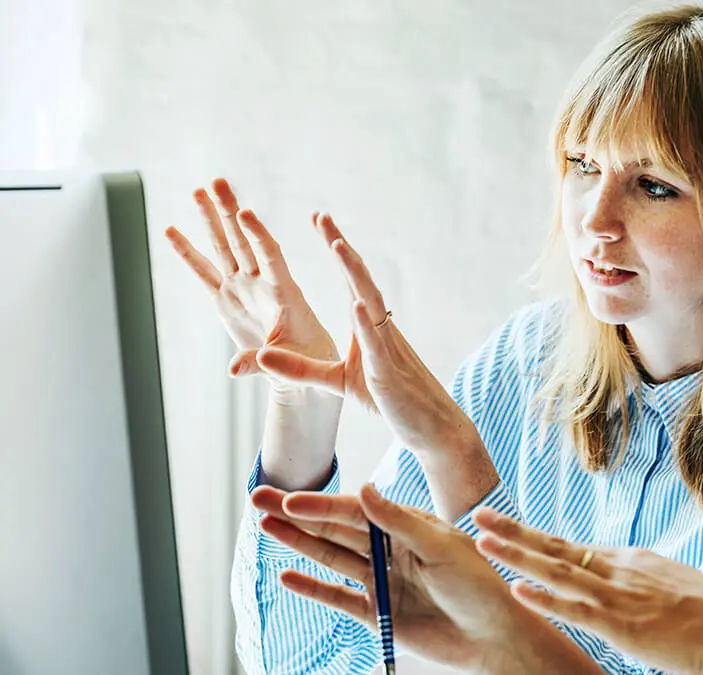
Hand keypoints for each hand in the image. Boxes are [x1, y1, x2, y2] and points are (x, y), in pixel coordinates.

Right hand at [164, 178, 337, 385]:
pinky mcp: (226, 300)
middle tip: (217, 182)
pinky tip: (171, 231)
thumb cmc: (308, 362)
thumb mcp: (292, 364)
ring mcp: (242, 288)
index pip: (270, 256)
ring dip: (211, 220)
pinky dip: (187, 254)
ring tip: (197, 191)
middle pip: (243, 241)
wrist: (303, 367)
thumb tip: (232, 371)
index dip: (258, 235)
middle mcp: (261, 283)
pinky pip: (203, 273)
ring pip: (223, 248)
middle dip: (229, 212)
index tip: (246, 213)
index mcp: (284, 292)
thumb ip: (261, 363)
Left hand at [252, 215, 475, 455]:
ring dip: (354, 273)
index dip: (337, 250)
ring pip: (370, 301)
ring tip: (337, 245)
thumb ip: (301, 369)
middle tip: (322, 216)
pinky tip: (357, 303)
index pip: (351, 280)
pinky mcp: (388, 372)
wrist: (431, 427)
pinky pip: (376, 343)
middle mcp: (380, 328)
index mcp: (369, 327)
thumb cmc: (390, 401)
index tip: (320, 221)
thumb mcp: (337, 382)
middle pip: (360, 279)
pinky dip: (366, 322)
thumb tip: (263, 355)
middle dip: (341, 246)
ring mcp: (387, 347)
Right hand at [252, 484, 603, 673]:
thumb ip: (399, 521)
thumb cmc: (480, 585)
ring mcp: (383, 581)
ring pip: (332, 558)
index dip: (321, 505)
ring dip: (298, 543)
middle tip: (257, 497)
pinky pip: (339, 598)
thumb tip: (364, 489)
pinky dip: (313, 587)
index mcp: (408, 526)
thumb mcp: (443, 547)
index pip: (356, 511)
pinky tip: (287, 575)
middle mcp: (391, 549)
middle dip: (296, 514)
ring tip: (265, 527)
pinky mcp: (380, 614)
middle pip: (335, 528)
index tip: (289, 498)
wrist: (495, 636)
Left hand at [474, 508, 702, 674]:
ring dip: (516, 555)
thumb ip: (643, 587)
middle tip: (478, 515)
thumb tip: (628, 592)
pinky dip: (545, 599)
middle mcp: (620, 570)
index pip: (572, 547)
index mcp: (630, 562)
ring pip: (557, 571)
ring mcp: (620, 595)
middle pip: (555, 547)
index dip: (534, 537)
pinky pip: (577, 610)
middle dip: (514, 532)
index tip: (505, 526)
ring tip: (482, 541)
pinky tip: (518, 589)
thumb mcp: (671, 590)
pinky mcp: (624, 625)